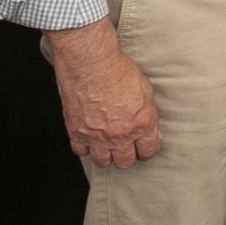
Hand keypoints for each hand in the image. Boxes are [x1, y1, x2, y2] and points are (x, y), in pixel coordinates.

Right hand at [44, 18, 160, 168]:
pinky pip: (81, 152)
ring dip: (106, 155)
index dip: (146, 149)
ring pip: (103, 162)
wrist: (91, 63)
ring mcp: (97, 136)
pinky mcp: (77, 132)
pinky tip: (90, 138)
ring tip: (107, 144)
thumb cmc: (118, 70)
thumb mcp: (145, 90)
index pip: (148, 151)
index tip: (143, 146)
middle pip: (125, 161)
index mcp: (141, 123)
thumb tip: (148, 125)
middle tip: (125, 146)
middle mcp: (120, 135)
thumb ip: (147, 112)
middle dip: (127, 155)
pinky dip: (85, 147)